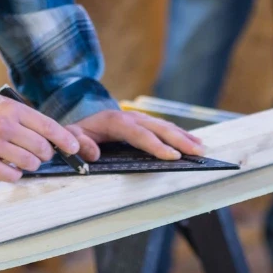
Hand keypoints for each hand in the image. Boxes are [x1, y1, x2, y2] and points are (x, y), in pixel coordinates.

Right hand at [0, 93, 82, 182]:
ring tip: (25, 161)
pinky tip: (11, 169)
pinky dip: (16, 175)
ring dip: (32, 165)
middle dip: (46, 154)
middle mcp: (5, 126)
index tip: (74, 147)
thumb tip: (49, 135)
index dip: (64, 139)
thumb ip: (23, 116)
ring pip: (29, 163)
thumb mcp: (0, 104)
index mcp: (12, 109)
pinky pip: (11, 175)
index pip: (47, 126)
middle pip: (41, 147)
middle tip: (42, 154)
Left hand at [67, 109, 205, 162]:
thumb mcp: (71, 137)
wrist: (79, 120)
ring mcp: (138, 118)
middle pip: (158, 127)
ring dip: (183, 136)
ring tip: (201, 148)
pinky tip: (192, 142)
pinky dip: (179, 134)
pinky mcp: (143, 122)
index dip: (156, 145)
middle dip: (179, 140)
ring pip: (164, 126)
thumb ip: (78, 143)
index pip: (139, 133)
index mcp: (114, 120)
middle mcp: (130, 116)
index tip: (172, 156)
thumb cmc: (76, 134)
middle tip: (197, 152)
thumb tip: (92, 153)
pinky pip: (163, 127)